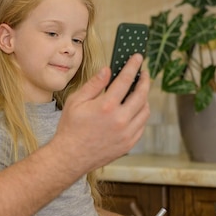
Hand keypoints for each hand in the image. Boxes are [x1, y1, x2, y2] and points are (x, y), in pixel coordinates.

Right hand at [52, 54, 149, 174]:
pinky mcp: (128, 144)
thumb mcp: (76, 101)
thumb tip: (107, 70)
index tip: (138, 57)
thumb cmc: (70, 128)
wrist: (70, 157)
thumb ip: (94, 84)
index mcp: (106, 106)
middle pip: (142, 95)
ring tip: (139, 91)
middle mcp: (120, 120)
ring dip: (145, 98)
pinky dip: (141, 114)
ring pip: (145, 111)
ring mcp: (127, 134)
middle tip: (144, 73)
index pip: (126, 80)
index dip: (133, 66)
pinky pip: (141, 125)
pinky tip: (134, 109)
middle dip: (145, 80)